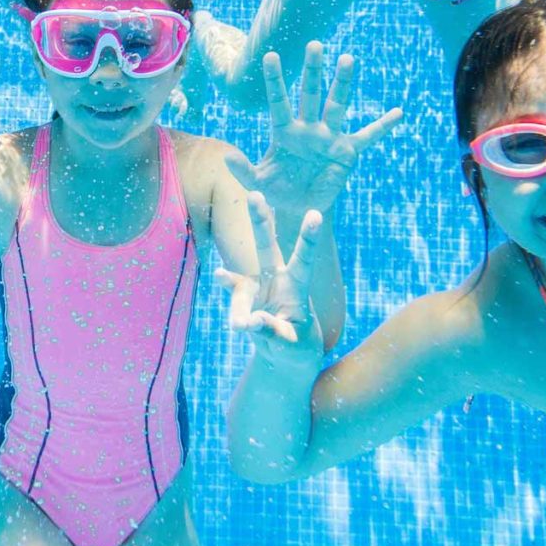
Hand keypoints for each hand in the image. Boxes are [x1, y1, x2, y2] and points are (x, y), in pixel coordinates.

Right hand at [217, 193, 323, 365]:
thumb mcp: (291, 343)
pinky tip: (233, 313)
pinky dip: (230, 302)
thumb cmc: (296, 344)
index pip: (304, 259)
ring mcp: (257, 286)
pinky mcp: (242, 298)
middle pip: (266, 245)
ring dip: (235, 293)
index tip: (315, 214)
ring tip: (242, 326)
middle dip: (260, 219)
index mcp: (298, 286)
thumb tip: (251, 321)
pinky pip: (231, 296)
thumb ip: (273, 332)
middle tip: (255, 194)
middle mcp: (276, 278)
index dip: (308, 238)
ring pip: (242, 281)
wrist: (284, 351)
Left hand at [226, 41, 400, 215]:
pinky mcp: (347, 152)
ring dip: (343, 83)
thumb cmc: (277, 191)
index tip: (270, 55)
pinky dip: (383, 126)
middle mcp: (308, 127)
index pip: (278, 101)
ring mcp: (329, 137)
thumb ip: (243, 171)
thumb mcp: (257, 184)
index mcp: (284, 131)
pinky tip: (398, 112)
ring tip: (348, 59)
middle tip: (315, 44)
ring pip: (337, 105)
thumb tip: (227, 155)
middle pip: (310, 94)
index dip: (274, 79)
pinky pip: (368, 136)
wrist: (301, 208)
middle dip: (313, 70)